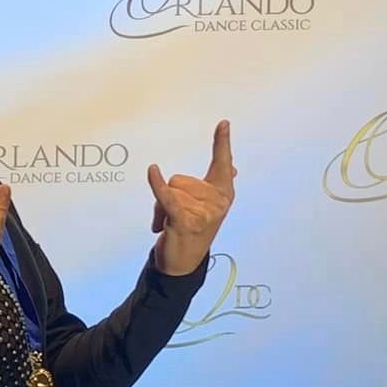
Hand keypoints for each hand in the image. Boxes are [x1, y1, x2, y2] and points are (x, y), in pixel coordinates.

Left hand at [148, 121, 235, 277]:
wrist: (182, 263)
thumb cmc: (191, 229)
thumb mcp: (206, 206)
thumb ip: (216, 185)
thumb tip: (234, 168)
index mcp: (224, 193)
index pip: (222, 163)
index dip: (222, 143)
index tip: (223, 123)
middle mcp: (218, 202)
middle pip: (179, 179)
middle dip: (169, 195)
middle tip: (174, 217)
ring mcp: (203, 213)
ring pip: (169, 190)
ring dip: (160, 207)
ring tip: (168, 224)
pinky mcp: (185, 221)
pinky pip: (167, 196)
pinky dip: (157, 185)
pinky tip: (152, 171)